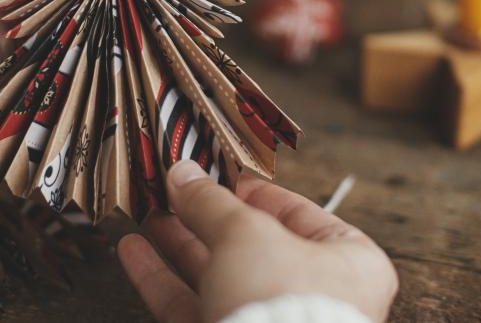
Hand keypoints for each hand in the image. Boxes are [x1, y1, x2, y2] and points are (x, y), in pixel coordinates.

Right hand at [117, 161, 397, 322]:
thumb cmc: (282, 303)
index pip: (301, 215)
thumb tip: (182, 172)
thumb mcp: (246, 233)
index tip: (220, 174)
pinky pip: (194, 308)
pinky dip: (162, 280)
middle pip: (252, 247)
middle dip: (206, 217)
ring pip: (219, 278)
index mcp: (349, 264)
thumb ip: (211, 202)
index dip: (257, 192)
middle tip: (173, 190)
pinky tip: (131, 250)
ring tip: (145, 212)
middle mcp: (315, 299)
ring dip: (179, 244)